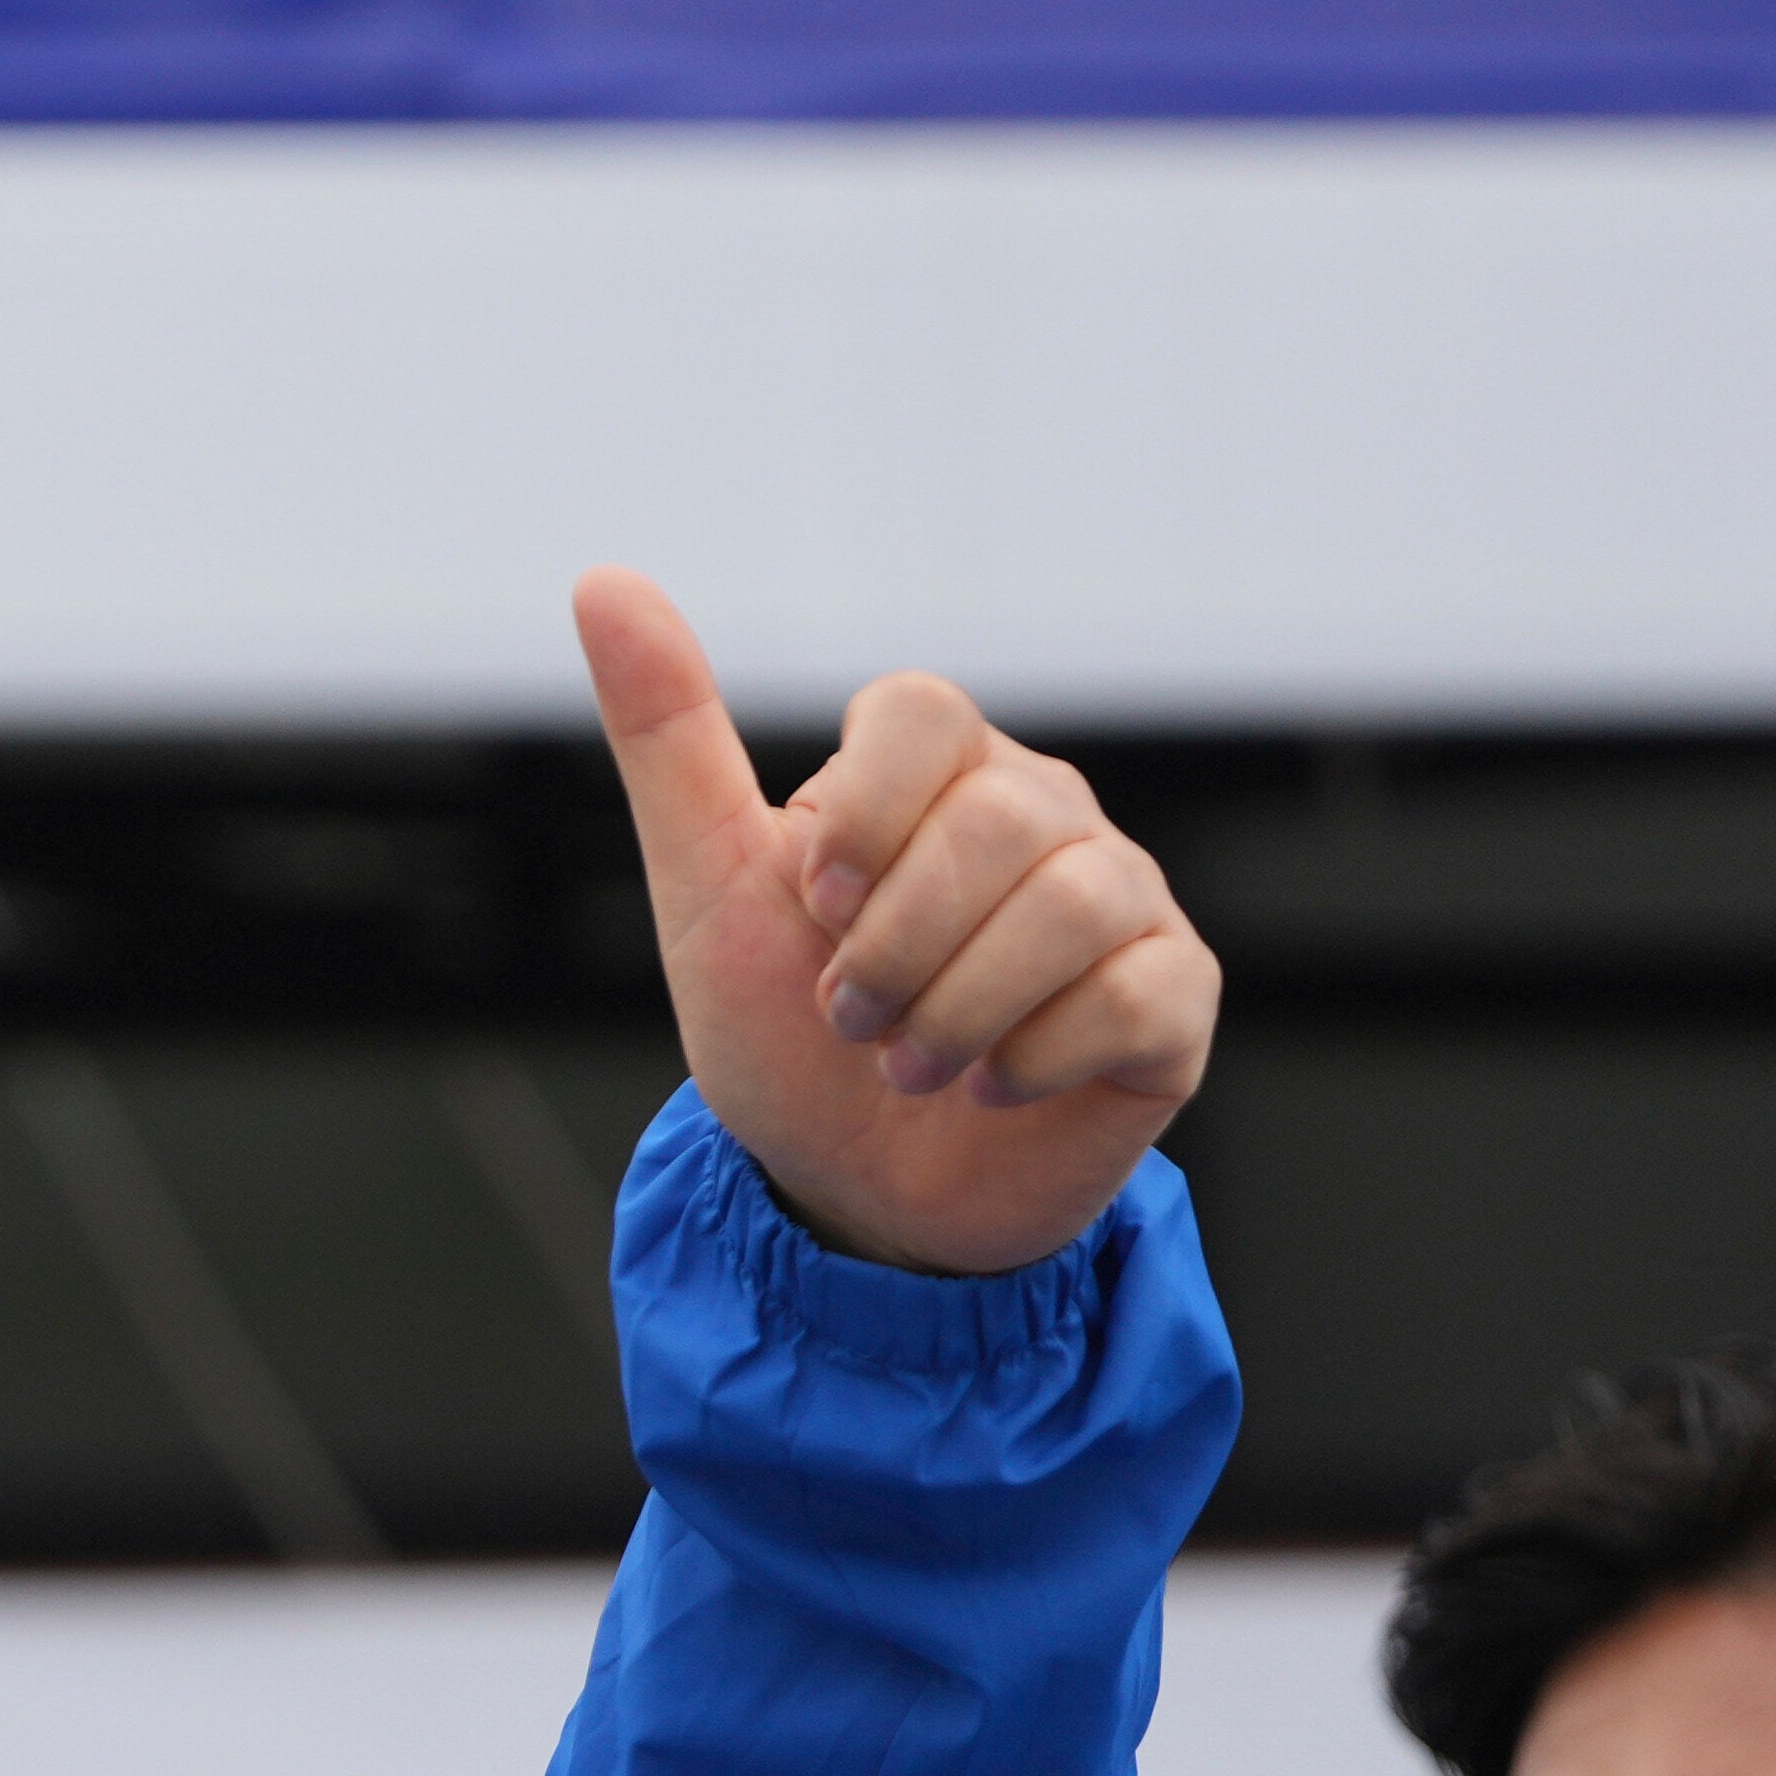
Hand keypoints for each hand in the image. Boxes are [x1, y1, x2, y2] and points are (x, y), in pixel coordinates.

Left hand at [574, 568, 1215, 1277]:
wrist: (854, 1194)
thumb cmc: (788, 1038)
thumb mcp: (707, 891)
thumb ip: (669, 739)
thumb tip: (602, 580)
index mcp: (936, 770)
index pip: (922, 711)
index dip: (860, 815)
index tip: (814, 905)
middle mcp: (1045, 813)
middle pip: (997, 821)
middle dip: (894, 950)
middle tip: (850, 1021)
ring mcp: (1124, 898)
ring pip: (1075, 904)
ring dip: (956, 1013)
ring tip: (910, 1065)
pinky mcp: (1173, 996)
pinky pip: (1136, 993)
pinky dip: (1036, 1059)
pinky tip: (992, 1088)